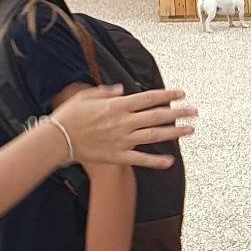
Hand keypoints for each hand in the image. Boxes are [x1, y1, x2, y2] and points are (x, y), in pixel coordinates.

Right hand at [50, 86, 196, 168]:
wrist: (57, 140)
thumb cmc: (69, 116)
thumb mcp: (86, 96)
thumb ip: (106, 92)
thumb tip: (122, 90)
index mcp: (117, 106)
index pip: (149, 98)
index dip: (167, 95)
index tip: (181, 94)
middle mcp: (123, 122)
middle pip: (157, 115)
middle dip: (178, 112)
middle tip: (194, 111)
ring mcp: (123, 140)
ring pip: (154, 135)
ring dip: (175, 132)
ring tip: (190, 129)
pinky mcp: (118, 156)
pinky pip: (141, 159)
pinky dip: (156, 161)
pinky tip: (171, 161)